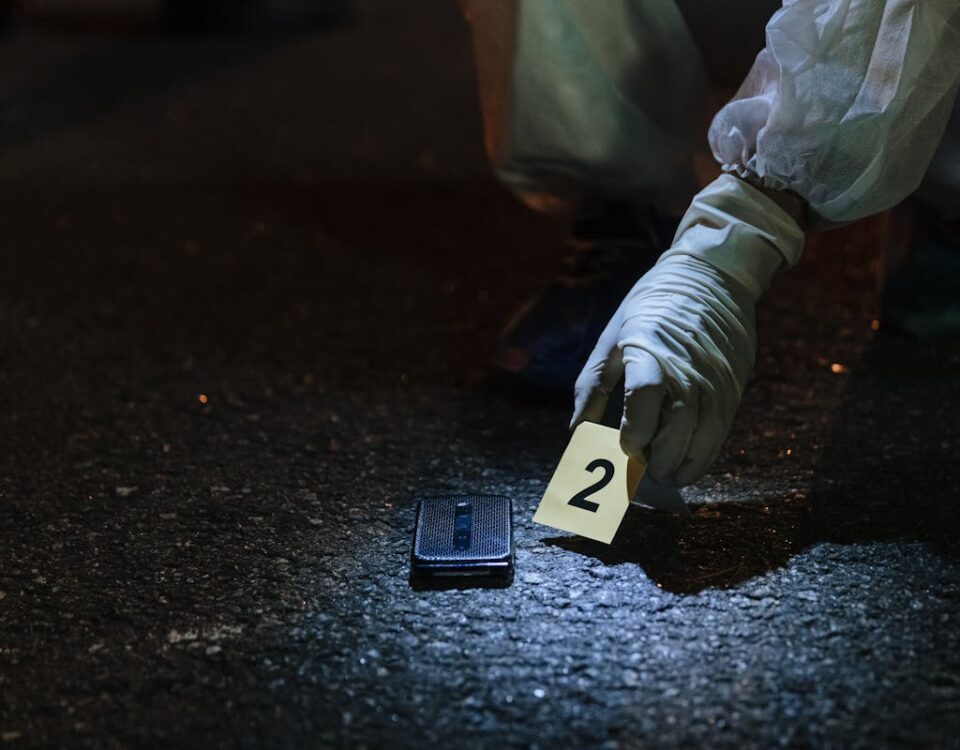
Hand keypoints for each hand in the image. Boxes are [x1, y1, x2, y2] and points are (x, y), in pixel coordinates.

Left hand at [571, 175, 804, 484]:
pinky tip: (686, 466)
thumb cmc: (651, 306)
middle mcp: (688, 364)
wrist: (712, 276)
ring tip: (661, 474)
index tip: (623, 448)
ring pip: (702, 434)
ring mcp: (715, 376)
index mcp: (650, 346)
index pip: (646, 394)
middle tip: (639, 470)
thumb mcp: (612, 336)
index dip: (634, 429)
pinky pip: (720, 431)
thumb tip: (577, 432)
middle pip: (677, 424)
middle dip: (656, 457)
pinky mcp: (733, 385)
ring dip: (680, 463)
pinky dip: (703, 455)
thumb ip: (592, 386)